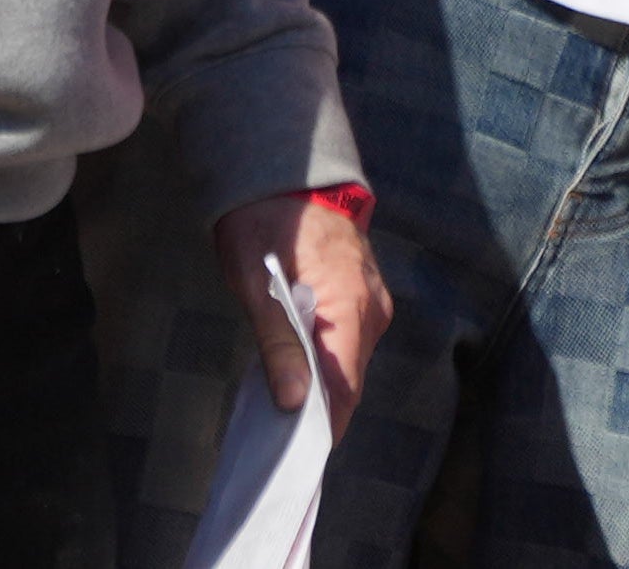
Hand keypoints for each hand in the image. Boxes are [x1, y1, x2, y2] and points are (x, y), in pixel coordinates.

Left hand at [212, 188, 390, 421]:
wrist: (286, 173)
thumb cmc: (264, 225)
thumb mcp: (256, 284)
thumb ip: (277, 344)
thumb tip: (293, 403)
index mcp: (351, 305)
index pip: (346, 386)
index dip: (324, 425)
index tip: (296, 455)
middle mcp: (373, 308)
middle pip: (349, 378)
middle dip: (316, 407)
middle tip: (275, 431)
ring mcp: (373, 300)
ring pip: (349, 361)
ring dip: (319, 382)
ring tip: (281, 400)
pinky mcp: (365, 295)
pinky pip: (348, 341)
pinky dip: (324, 359)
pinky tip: (295, 365)